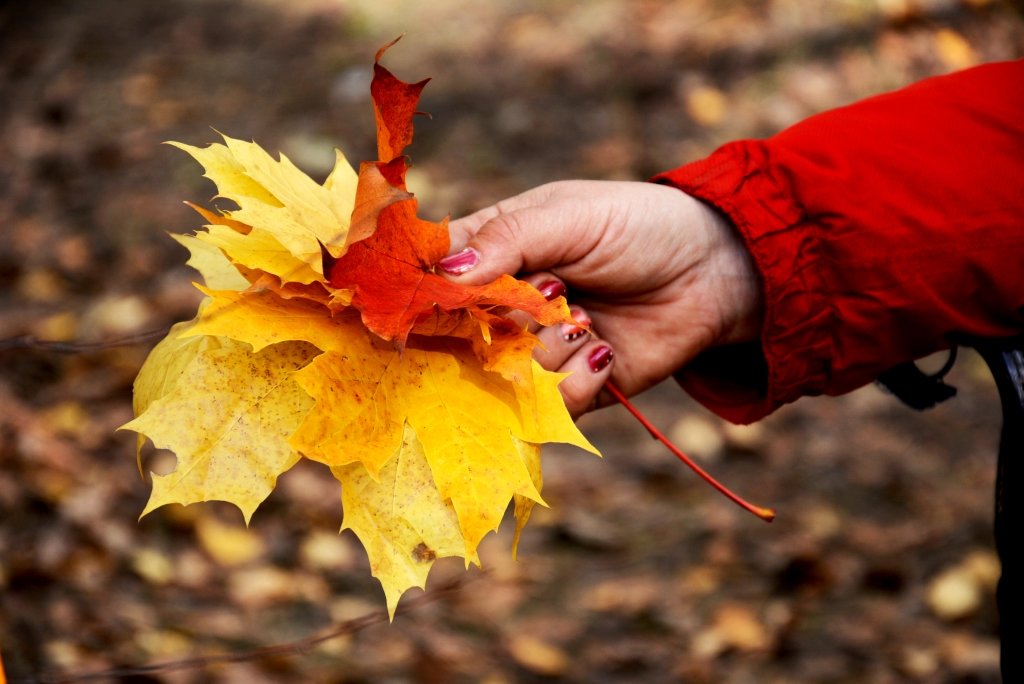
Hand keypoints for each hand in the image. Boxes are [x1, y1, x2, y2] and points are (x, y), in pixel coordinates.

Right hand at [444, 180, 761, 415]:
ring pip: (506, 375)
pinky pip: (549, 407)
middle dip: (503, 322)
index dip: (432, 295)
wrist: (714, 272)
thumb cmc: (639, 227)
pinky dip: (578, 380)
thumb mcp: (569, 217)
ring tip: (588, 314)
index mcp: (494, 253)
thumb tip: (445, 274)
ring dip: (549, 346)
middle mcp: (507, 307)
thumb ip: (507, 241)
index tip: (442, 301)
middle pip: (463, 338)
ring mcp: (537, 351)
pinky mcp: (572, 390)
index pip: (437, 280)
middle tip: (552, 289)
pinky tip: (606, 349)